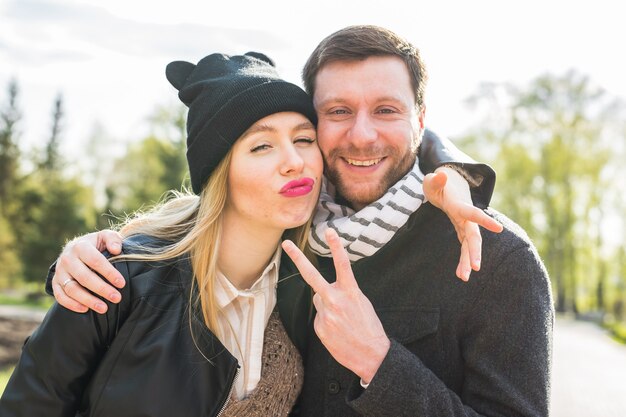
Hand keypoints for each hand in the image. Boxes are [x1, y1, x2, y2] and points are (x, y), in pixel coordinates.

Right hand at [51, 230, 124, 313]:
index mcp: (80, 246)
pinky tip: (85, 309)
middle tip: (117, 298)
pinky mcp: (55, 282)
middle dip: (102, 289)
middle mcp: (67, 259)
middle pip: (84, 277)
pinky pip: (60, 296)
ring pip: (72, 289)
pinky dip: (71, 304)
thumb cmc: (95, 245)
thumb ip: (113, 239)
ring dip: (88, 300)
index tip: (121, 283)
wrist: (75, 249)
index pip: (95, 261)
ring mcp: (59, 272)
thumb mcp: (105, 237)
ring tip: (104, 308)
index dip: (109, 273)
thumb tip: (116, 249)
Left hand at [282, 229, 389, 383]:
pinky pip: (319, 317)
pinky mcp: (319, 327)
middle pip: (312, 276)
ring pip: (319, 300)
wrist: (371, 355)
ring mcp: (325, 314)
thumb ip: (343, 292)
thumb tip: (322, 293)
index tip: (329, 230)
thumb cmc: (369, 327)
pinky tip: (338, 331)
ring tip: (342, 321)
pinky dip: (327, 321)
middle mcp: (335, 301)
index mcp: (351, 292)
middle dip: (298, 258)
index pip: (342, 264)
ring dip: (327, 306)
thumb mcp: (362, 303)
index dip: (336, 246)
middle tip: (286, 243)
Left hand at [424, 167, 502, 280]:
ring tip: (464, 278)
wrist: (451, 185)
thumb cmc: (439, 184)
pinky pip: (464, 248)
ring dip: (468, 261)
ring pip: (470, 245)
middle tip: (476, 268)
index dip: (484, 220)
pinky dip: (463, 261)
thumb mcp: (433, 181)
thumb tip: (441, 175)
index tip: (499, 228)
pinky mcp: (462, 231)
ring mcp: (465, 225)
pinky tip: (460, 275)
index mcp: (459, 205)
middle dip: (474, 251)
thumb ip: (436, 179)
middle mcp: (466, 217)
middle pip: (473, 235)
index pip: (473, 213)